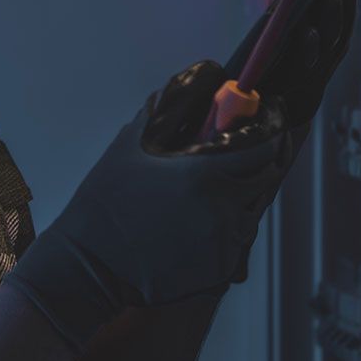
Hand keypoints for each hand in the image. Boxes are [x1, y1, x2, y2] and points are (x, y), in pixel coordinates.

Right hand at [1, 0, 357, 350]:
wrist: (89, 266)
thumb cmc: (103, 205)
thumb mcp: (126, 149)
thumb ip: (157, 116)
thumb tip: (171, 92)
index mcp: (204, 175)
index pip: (263, 148)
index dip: (270, 134)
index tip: (270, 126)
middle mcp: (222, 209)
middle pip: (267, 180)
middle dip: (261, 165)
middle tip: (246, 157)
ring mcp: (224, 242)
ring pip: (253, 212)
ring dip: (243, 198)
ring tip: (215, 192)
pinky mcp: (218, 269)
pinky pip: (236, 241)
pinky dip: (228, 228)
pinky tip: (201, 222)